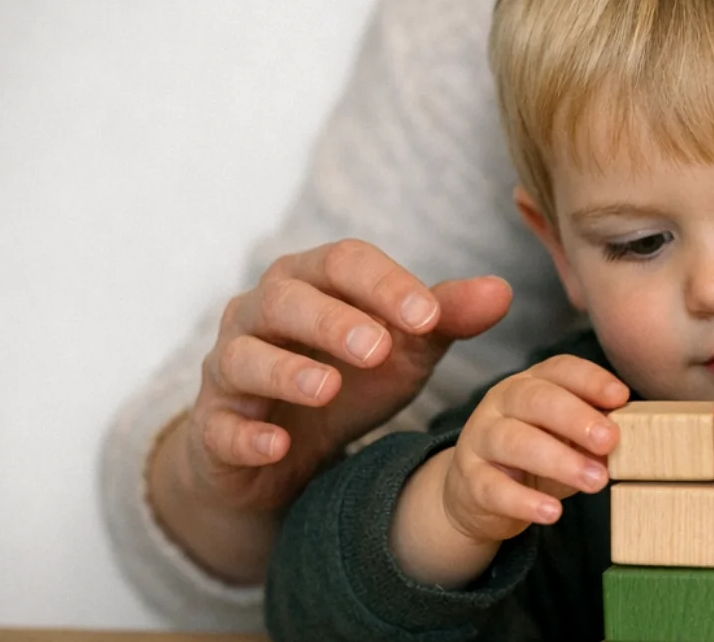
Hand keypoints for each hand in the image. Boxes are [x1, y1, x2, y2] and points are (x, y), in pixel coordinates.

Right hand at [150, 239, 510, 580]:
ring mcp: (229, 367)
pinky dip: (245, 435)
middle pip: (286, 299)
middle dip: (332, 320)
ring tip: (329, 388)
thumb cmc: (354, 376)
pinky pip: (218, 426)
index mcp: (311, 279)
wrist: (293, 451)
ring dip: (285, 372)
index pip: (343, 262)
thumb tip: (501, 290)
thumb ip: (447, 317)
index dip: (384, 284)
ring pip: (243, 357)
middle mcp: (260, 312)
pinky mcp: (212, 425)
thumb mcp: (407, 347)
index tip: (428, 316)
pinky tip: (277, 447)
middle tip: (379, 348)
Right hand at [439, 355, 627, 535]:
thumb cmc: (535, 456)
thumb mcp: (566, 438)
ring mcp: (481, 439)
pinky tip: (552, 512)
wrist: (476, 494)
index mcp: (532, 383)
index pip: (560, 370)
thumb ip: (593, 433)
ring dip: (559, 460)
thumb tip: (630, 440)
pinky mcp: (470, 480)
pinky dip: (524, 501)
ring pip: (514, 441)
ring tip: (595, 481)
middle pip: (536, 399)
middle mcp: (502, 403)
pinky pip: (494, 488)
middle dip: (576, 418)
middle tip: (610, 440)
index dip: (591, 380)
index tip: (621, 397)